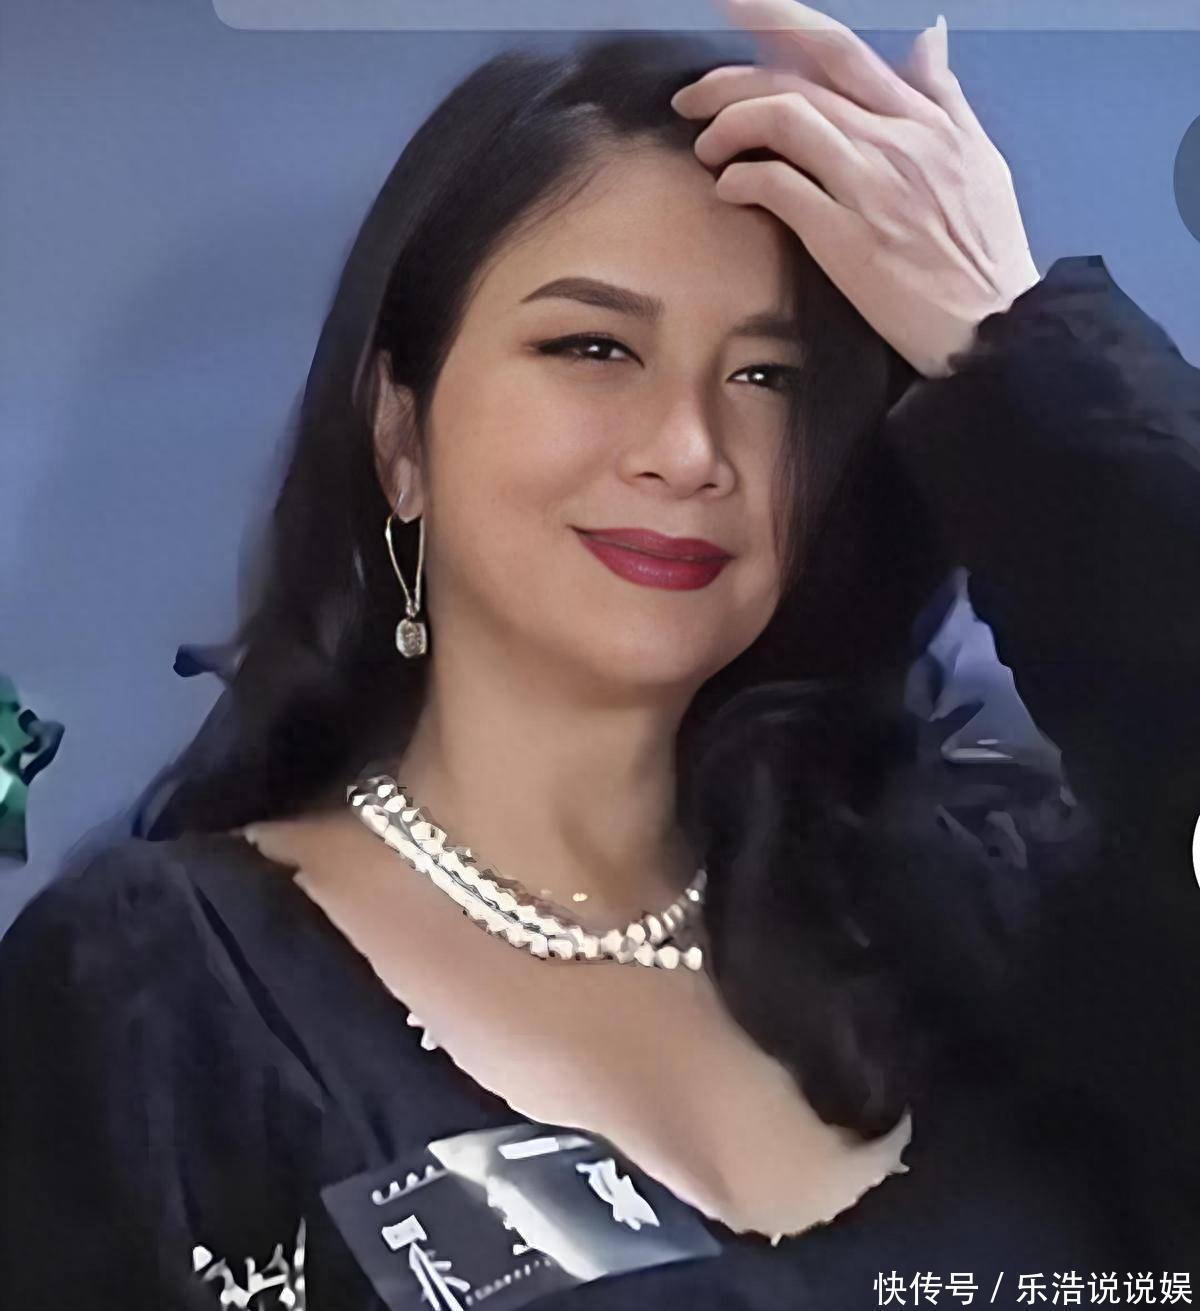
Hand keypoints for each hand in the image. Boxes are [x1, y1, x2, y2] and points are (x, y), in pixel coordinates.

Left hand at [670, 0, 1041, 377]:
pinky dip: (742, 180)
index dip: (780, 16)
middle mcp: (893, 139)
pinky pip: (779, 188)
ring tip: (707, 150)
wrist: (996, 323)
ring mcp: (869, 186)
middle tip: (687, 98)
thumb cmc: (986, 251)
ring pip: (784, 119)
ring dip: (729, 126)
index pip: (840, 48)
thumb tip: (929, 35)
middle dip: (729, 78)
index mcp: (921, 118)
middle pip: (797, 79)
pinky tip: (728, 190)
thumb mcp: (979, 157)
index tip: (733, 0)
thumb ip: (944, 95)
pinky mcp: (846, 238)